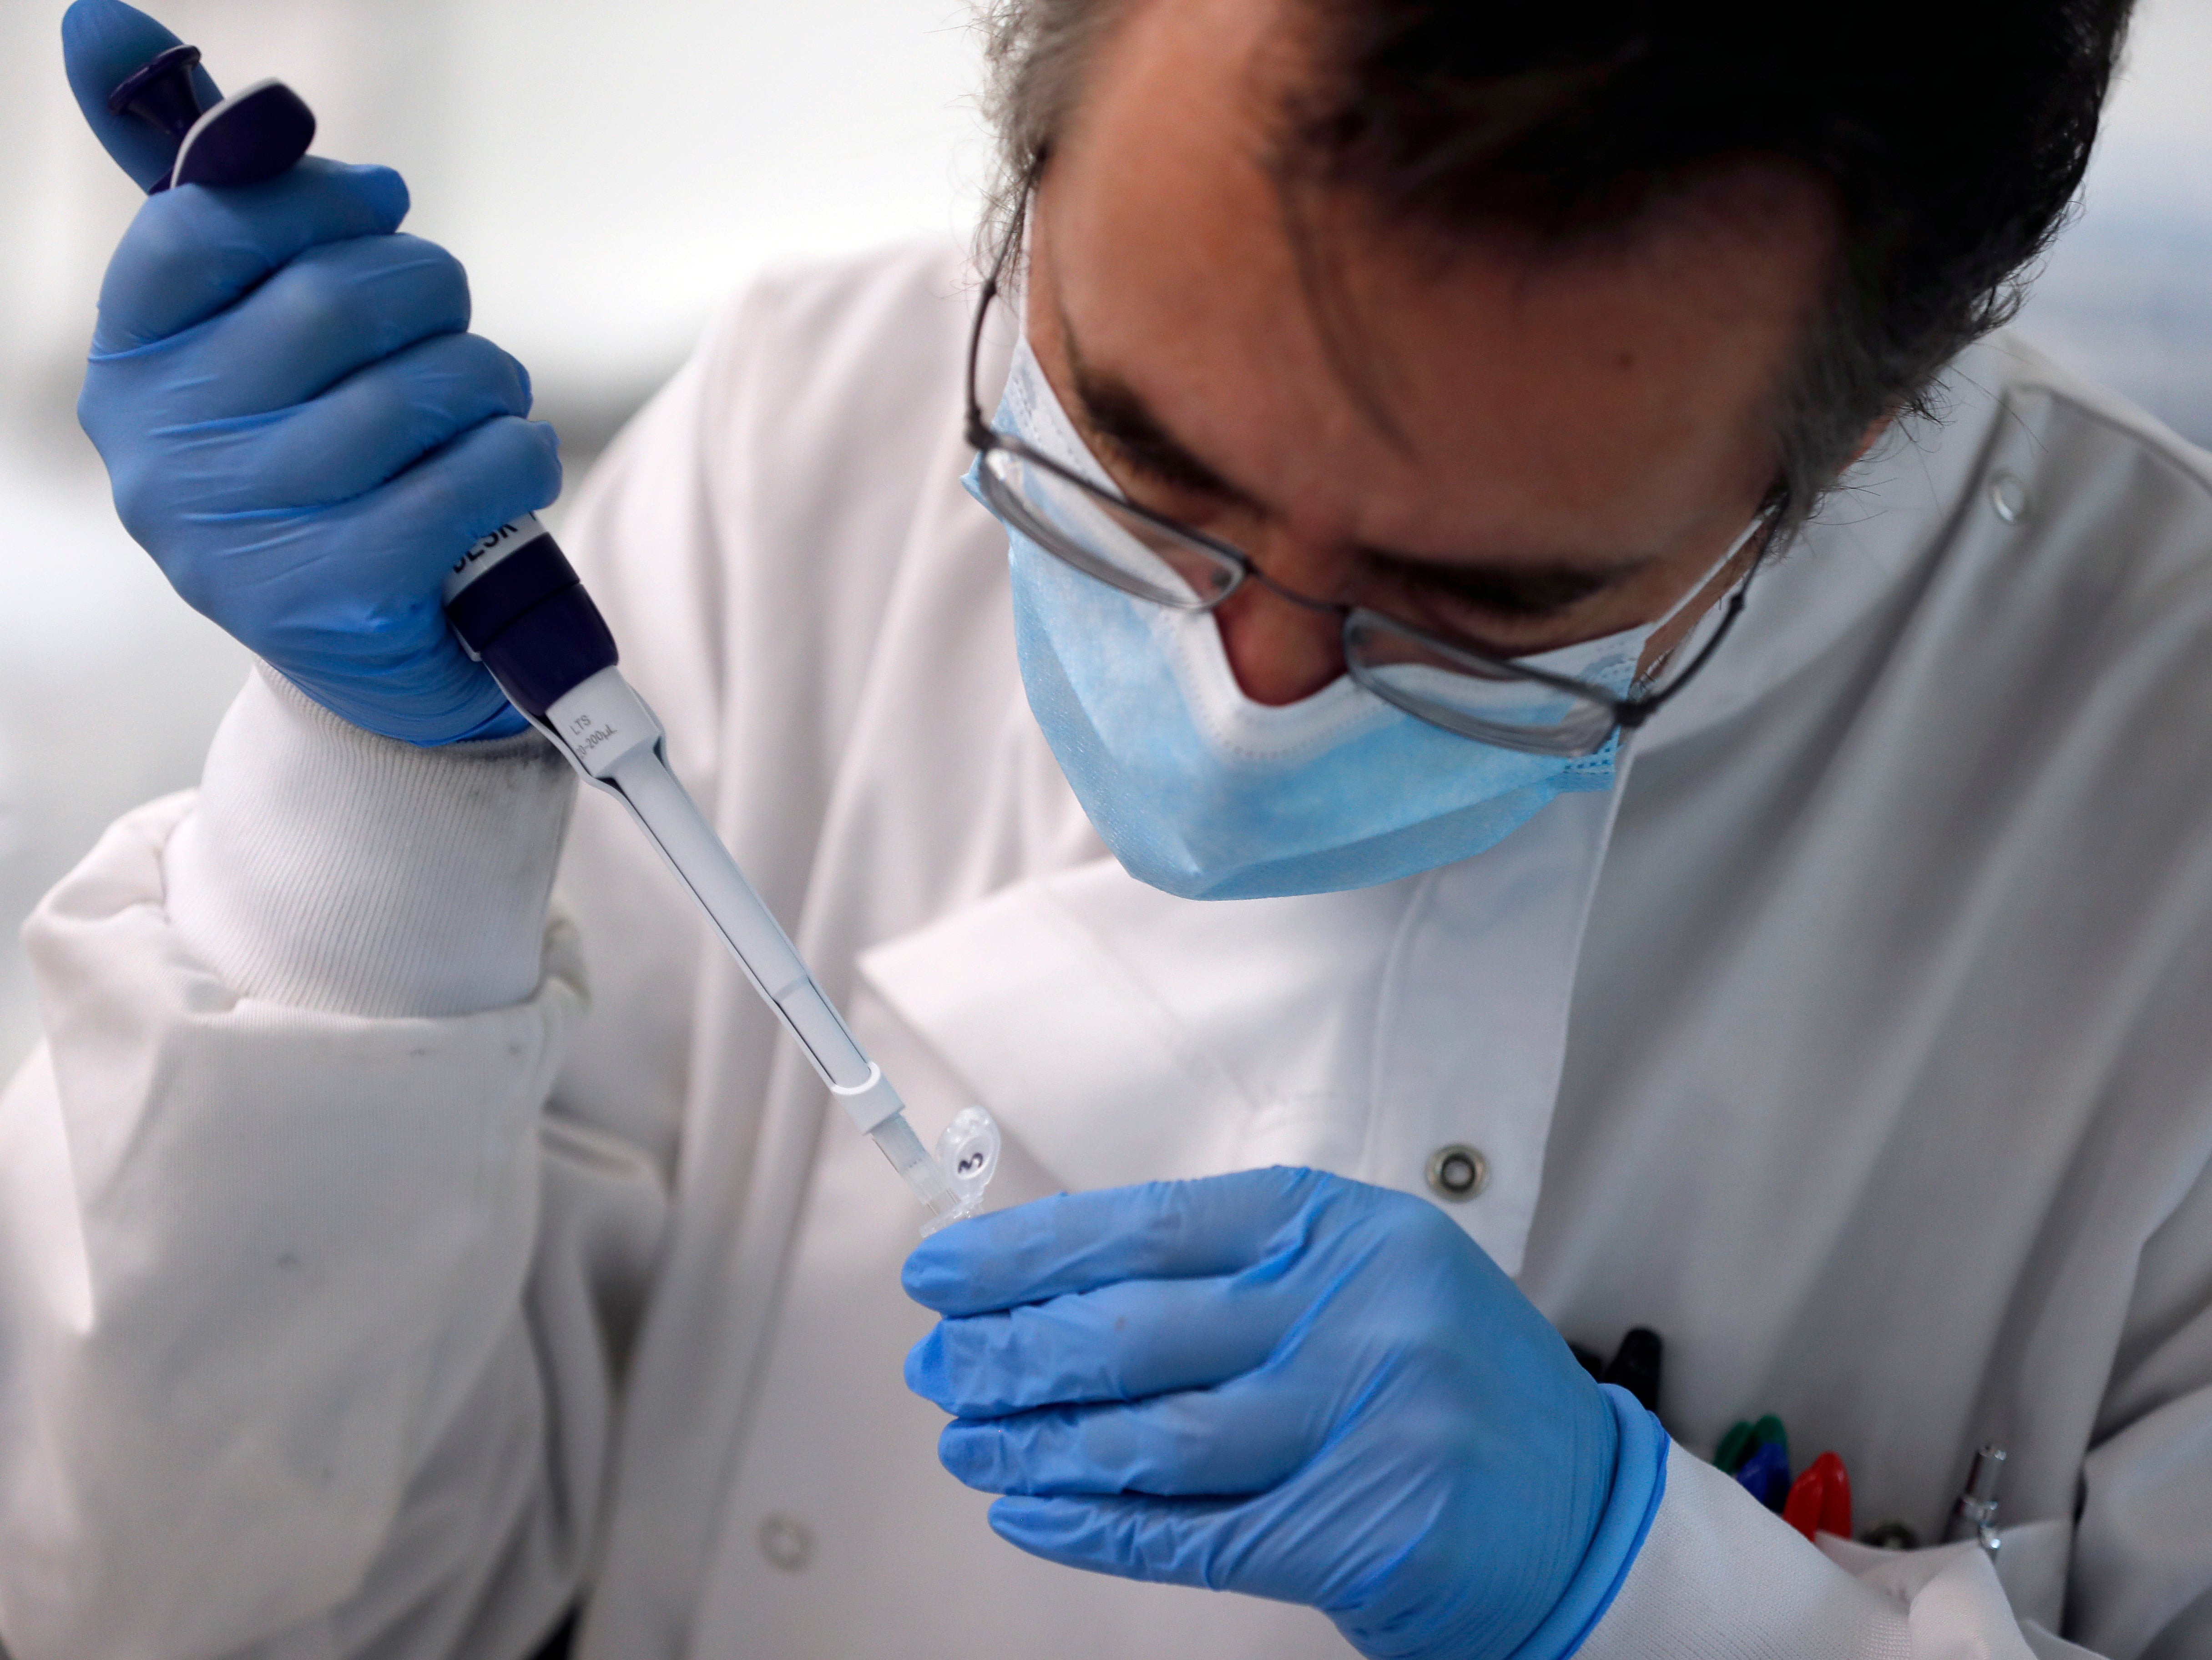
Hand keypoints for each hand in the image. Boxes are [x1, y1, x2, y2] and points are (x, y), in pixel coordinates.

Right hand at [65, 1, 553, 743]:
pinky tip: (505, 470)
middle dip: (428, 290)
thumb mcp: (253, 331)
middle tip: (447, 320)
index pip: (206, 223)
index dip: (320, 196)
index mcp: (127, 365)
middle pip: (334, 298)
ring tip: (480, 408)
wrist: (376, 656)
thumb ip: (206, 190)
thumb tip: (99, 18)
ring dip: (484, 380)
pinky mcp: (338, 598)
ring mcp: (242, 535)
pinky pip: (472, 473)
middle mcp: (162, 451)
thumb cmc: (326, 458)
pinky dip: (518, 456)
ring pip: (417, 386)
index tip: (382, 204)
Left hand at [903, 1168, 1668, 1659]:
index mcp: (1344, 1229)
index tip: (944, 1271)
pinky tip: (1028, 1512)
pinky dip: (1093, 1527)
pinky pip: (1189, 1533)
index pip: (1150, 1225)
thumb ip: (1231, 1275)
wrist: (1585, 1511)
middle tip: (938, 1367)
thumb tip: (1052, 1289)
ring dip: (1034, 1445)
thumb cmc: (1445, 1376)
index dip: (1029, 1251)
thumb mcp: (1361, 1279)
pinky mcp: (1361, 1531)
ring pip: (1149, 1439)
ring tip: (966, 1444)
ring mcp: (1364, 1424)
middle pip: (1133, 1332)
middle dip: (1010, 1352)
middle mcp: (1356, 1313)